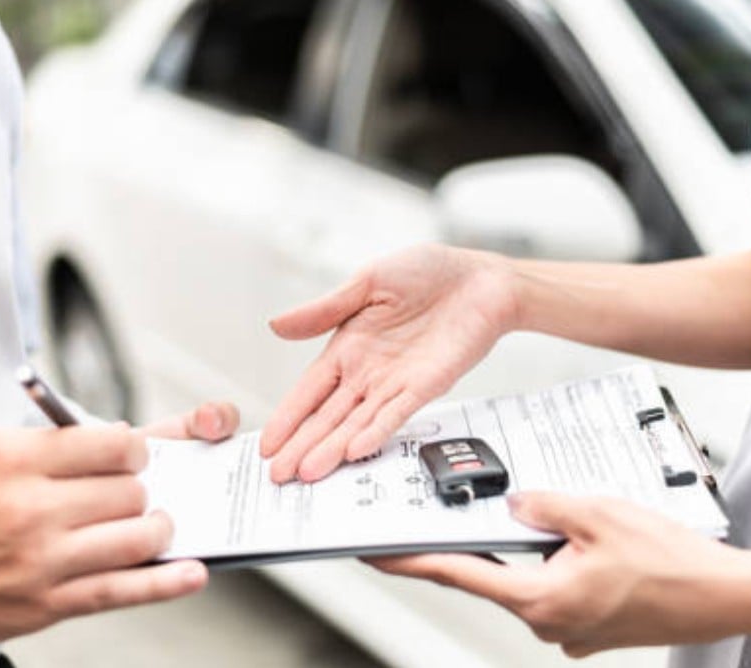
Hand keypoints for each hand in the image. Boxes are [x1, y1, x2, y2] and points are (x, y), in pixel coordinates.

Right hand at [0, 403, 238, 648]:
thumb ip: (65, 441)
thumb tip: (137, 436)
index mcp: (19, 459)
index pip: (112, 443)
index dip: (137, 449)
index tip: (135, 457)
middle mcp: (31, 507)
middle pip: (131, 492)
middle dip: (143, 492)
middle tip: (130, 497)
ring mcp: (42, 559)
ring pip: (136, 538)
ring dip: (157, 531)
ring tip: (151, 527)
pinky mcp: (48, 602)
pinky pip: (121, 591)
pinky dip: (165, 583)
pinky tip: (192, 573)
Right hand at [262, 244, 517, 482]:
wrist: (482, 280)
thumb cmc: (428, 273)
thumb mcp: (368, 282)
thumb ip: (325, 309)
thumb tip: (276, 324)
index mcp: (347, 347)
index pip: (308, 391)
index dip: (287, 418)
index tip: (267, 445)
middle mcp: (367, 372)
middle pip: (327, 417)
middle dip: (301, 446)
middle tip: (278, 477)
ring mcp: (395, 383)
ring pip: (356, 423)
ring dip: (332, 448)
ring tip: (308, 473)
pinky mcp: (426, 386)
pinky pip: (396, 413)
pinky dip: (376, 431)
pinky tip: (355, 450)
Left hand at [369, 493, 750, 657]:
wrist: (730, 598)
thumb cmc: (674, 563)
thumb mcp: (600, 515)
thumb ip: (544, 506)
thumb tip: (513, 504)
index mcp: (540, 599)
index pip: (458, 574)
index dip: (410, 560)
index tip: (375, 551)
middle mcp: (548, 622)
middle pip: (494, 574)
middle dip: (483, 541)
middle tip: (471, 509)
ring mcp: (570, 628)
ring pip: (530, 577)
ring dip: (533, 548)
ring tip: (562, 517)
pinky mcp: (591, 625)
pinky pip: (559, 586)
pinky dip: (560, 560)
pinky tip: (586, 537)